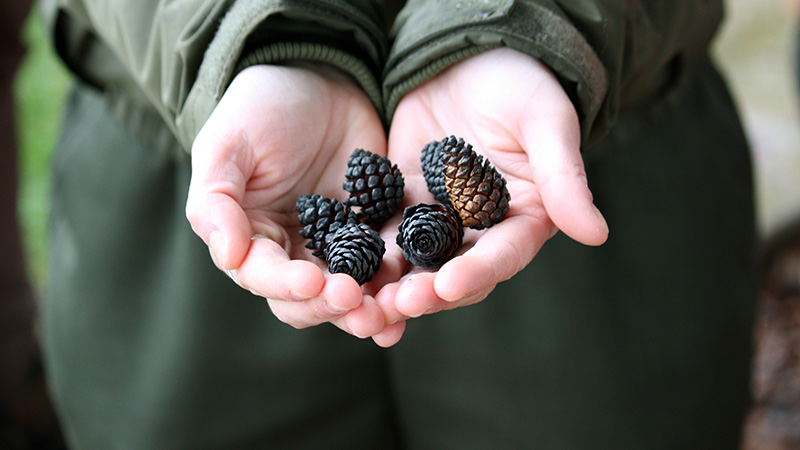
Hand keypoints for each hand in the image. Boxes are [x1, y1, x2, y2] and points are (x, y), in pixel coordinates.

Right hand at [186, 63, 389, 338]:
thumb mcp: (228, 144)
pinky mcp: (375, 236)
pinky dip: (398, 287)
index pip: (262, 275)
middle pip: (306, 300)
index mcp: (250, 238)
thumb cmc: (262, 107)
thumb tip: (226, 255)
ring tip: (389, 316)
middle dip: (329, 306)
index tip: (312, 281)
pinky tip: (417, 297)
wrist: (320, 78)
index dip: (285, 284)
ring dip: (367, 311)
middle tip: (356, 302)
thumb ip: (216, 199)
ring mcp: (336, 248)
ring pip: (349, 295)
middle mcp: (291, 253)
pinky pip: (387, 269)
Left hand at [372, 48, 608, 345]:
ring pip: (412, 264)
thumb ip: (563, 177)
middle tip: (398, 304)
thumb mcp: (545, 121)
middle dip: (426, 292)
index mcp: (521, 218)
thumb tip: (596, 234)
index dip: (477, 273)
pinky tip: (336, 272)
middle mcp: (477, 230)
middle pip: (452, 273)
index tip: (448, 285)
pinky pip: (378, 234)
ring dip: (389, 287)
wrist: (472, 54)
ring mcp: (436, 219)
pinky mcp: (400, 203)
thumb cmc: (522, 81)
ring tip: (361, 304)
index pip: (502, 256)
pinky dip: (360, 256)